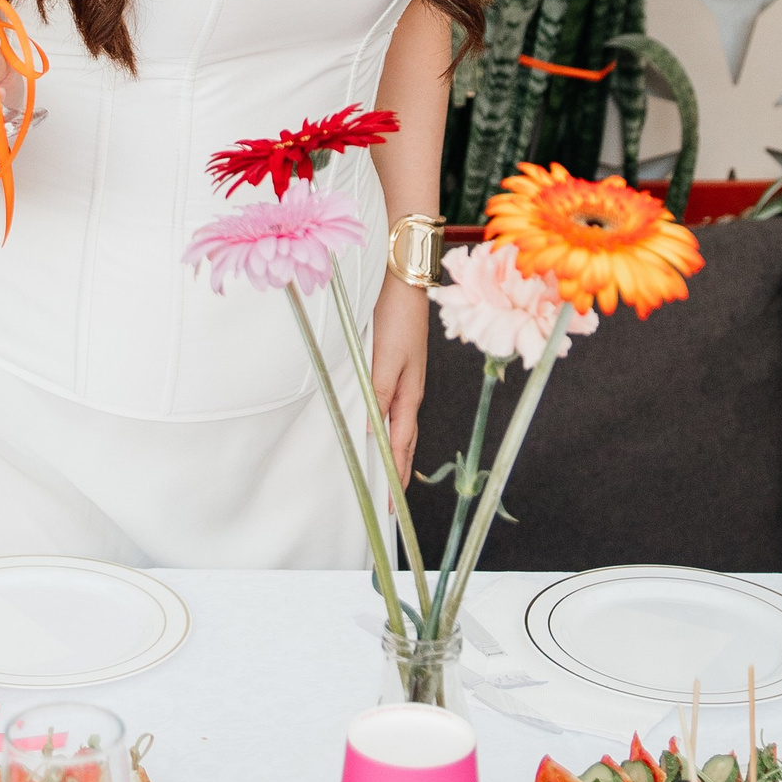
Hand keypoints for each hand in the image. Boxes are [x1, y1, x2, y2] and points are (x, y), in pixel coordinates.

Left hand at [371, 275, 427, 487]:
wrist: (403, 276)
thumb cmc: (396, 314)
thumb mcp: (385, 356)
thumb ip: (378, 392)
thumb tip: (372, 432)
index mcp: (408, 391)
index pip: (400, 443)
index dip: (395, 473)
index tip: (391, 505)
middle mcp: (409, 388)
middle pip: (404, 437)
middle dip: (398, 468)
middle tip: (391, 501)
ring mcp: (405, 375)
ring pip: (399, 421)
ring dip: (394, 448)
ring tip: (388, 471)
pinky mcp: (398, 362)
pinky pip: (392, 403)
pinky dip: (387, 423)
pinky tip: (379, 423)